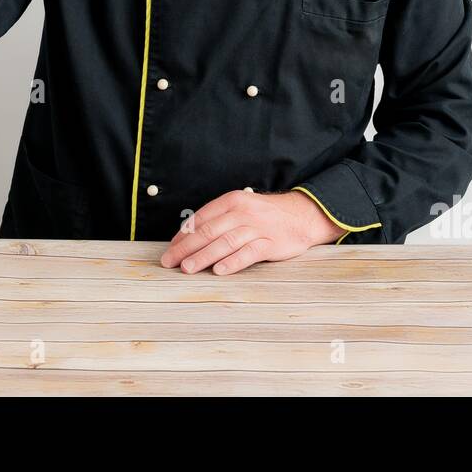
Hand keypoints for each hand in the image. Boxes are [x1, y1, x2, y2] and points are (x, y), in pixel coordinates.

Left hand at [160, 190, 345, 275]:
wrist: (301, 215)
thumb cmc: (264, 215)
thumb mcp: (241, 208)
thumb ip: (218, 219)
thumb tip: (187, 237)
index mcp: (231, 201)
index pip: (201, 218)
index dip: (183, 235)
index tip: (170, 250)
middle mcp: (242, 212)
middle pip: (208, 231)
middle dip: (185, 248)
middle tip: (169, 262)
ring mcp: (257, 228)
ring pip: (224, 243)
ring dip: (203, 256)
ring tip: (187, 268)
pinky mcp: (270, 243)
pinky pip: (248, 253)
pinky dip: (232, 262)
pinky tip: (219, 271)